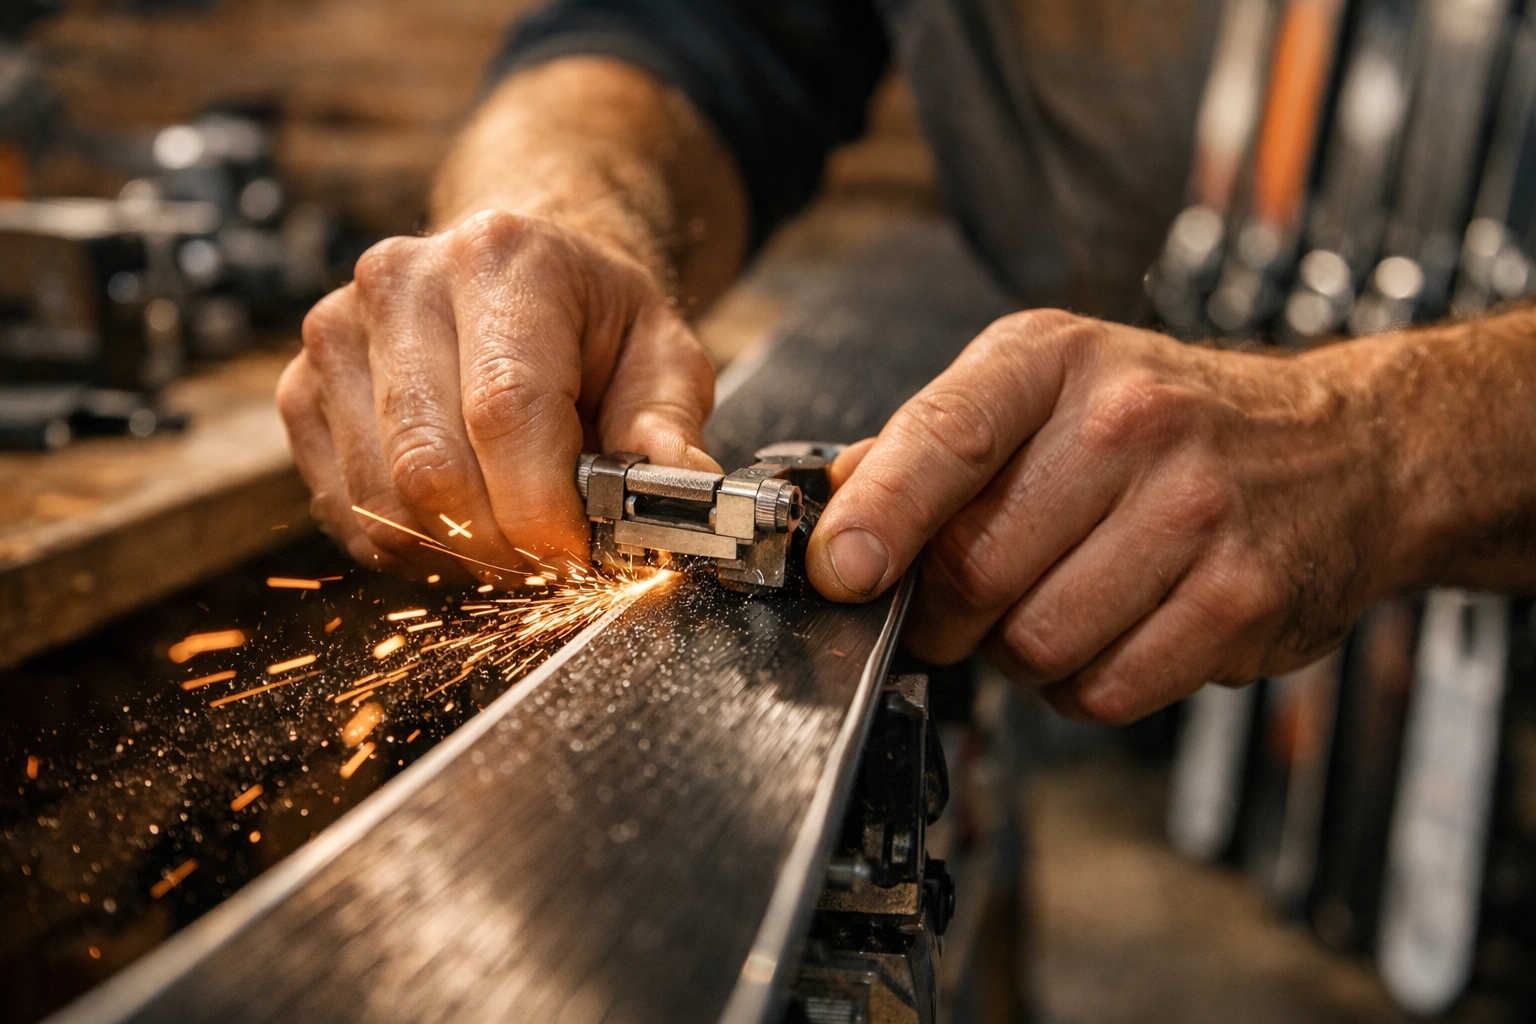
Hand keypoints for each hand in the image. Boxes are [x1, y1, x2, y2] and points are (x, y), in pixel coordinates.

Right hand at [277, 209, 717, 580]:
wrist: (517, 274)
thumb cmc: (591, 318)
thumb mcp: (662, 353)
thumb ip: (669, 427)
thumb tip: (684, 492)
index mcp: (501, 258)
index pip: (505, 412)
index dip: (542, 509)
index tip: (580, 554)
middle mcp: (400, 284)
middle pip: (432, 469)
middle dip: (505, 544)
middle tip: (557, 556)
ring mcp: (336, 335)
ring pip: (384, 504)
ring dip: (460, 552)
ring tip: (516, 531)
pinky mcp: (301, 390)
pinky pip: (349, 515)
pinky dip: (414, 546)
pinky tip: (464, 517)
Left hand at [806, 310, 1399, 722]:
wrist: (1342, 449)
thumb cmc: (1168, 422)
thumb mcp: (1047, 385)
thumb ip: (937, 442)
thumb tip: (836, 503)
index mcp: (1054, 360)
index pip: (943, 438)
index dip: (878, 518)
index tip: (841, 572)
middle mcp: (1129, 423)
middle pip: (975, 570)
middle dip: (944, 614)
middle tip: (959, 608)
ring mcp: (1195, 511)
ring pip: (1035, 644)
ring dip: (1016, 655)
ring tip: (1051, 610)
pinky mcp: (1241, 599)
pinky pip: (1105, 691)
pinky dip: (1082, 687)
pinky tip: (1109, 635)